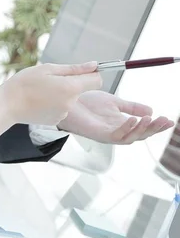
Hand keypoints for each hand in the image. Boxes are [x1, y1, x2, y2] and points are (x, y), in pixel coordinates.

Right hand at [0, 61, 102, 126]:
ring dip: (61, 94)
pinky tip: (39, 100)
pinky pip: (61, 108)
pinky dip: (54, 103)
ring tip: (41, 91)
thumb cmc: (24, 83)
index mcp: (70, 88)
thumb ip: (74, 69)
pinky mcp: (56, 121)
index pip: (97, 81)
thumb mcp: (48, 69)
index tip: (82, 71)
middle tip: (49, 79)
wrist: (8, 105)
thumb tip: (94, 65)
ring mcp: (64, 114)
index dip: (92, 74)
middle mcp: (70, 103)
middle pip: (81, 89)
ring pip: (70, 99)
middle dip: (70, 83)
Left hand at [58, 90, 173, 143]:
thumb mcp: (114, 103)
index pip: (143, 127)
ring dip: (142, 129)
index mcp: (121, 124)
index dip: (156, 125)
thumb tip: (151, 110)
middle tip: (165, 121)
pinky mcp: (98, 134)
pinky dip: (126, 128)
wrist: (67, 100)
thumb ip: (131, 107)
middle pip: (140, 135)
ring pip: (130, 137)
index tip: (170, 120)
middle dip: (154, 129)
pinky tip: (133, 119)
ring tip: (151, 119)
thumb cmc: (87, 103)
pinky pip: (115, 135)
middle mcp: (116, 132)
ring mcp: (107, 134)